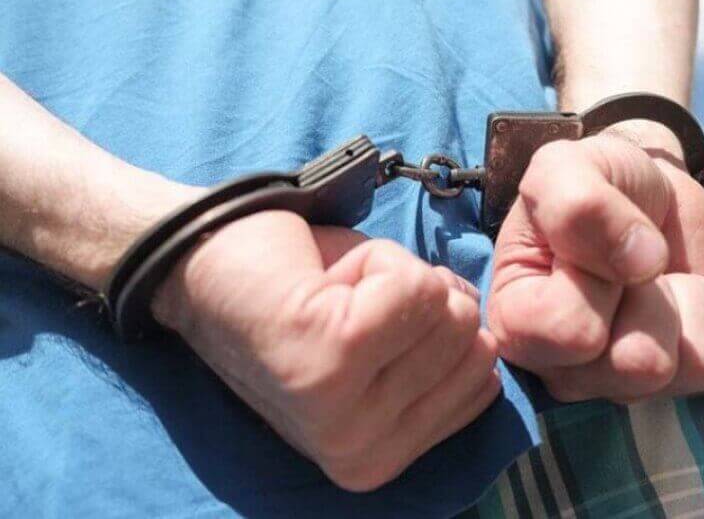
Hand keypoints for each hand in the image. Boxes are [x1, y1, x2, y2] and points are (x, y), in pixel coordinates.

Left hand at [154, 211, 499, 490]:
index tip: (372, 321)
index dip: (436, 324)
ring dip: (394, 278)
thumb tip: (486, 334)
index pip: (485, 380)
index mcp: (379, 457)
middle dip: (418, 298)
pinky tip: (323, 282)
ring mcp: (345, 413)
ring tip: (332, 294)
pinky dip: (377, 261)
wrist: (202, 265)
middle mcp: (364, 452)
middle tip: (347, 303)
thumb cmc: (293, 294)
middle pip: (472, 341)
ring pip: (447, 308)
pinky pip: (414, 285)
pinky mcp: (332, 357)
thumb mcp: (382, 341)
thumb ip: (443, 350)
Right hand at [487, 126, 703, 402]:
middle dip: (650, 295)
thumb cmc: (587, 183)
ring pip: (694, 366)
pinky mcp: (690, 375)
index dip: (596, 281)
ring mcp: (627, 382)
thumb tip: (641, 262)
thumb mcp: (561, 170)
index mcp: (518, 326)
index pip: (573, 333)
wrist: (639, 188)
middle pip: (639, 365)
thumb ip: (577, 206)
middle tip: (627, 265)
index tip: (585, 251)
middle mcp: (566, 370)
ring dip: (689, 300)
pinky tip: (691, 290)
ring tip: (657, 275)